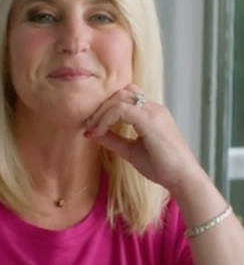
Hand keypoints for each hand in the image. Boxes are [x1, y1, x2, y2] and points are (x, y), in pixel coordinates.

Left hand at [84, 84, 202, 192]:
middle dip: (100, 107)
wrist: (182, 178)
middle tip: (88, 125)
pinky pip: (121, 110)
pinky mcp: (151, 120)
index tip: (92, 125)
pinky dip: (107, 119)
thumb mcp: (130, 150)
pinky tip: (101, 132)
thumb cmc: (161, 166)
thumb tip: (91, 133)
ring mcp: (154, 112)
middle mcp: (153, 108)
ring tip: (93, 129)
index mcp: (151, 112)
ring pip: (119, 98)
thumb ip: (112, 139)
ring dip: (101, 112)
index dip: (106, 106)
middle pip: (120, 93)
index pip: (125, 95)